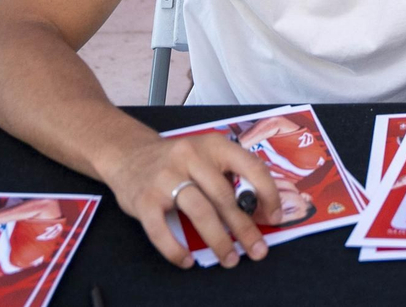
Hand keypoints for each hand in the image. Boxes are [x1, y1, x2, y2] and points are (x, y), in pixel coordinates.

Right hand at [100, 130, 282, 268]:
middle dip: (244, 227)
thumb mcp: (208, 155)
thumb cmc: (178, 161)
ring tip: (230, 259)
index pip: (250, 166)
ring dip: (218, 240)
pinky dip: (175, 249)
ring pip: (199, 212)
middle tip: (258, 249)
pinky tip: (186, 260)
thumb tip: (260, 208)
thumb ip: (230, 175)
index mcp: (214, 145)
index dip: (267, 193)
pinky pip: (161, 230)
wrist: (130, 154)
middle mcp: (191, 157)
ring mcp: (166, 178)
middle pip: (224, 196)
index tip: (275, 217)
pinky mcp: (144, 199)